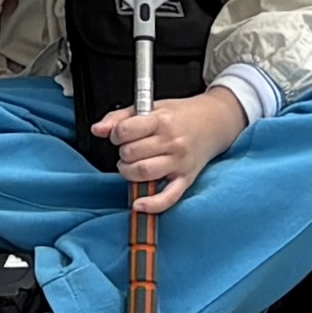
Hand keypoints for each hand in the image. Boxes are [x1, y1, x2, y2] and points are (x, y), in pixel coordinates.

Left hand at [95, 83, 246, 214]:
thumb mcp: (151, 107)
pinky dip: (152, 204)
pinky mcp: (186, 179)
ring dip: (129, 172)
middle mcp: (172, 142)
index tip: (120, 135)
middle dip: (123, 153)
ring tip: (132, 166)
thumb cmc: (181, 116)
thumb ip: (120, 118)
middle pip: (131, 154)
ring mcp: (179, 162)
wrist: (214, 122)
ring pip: (143, 173)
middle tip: (129, 150)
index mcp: (162, 120)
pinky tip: (139, 203)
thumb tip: (97, 129)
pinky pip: (168, 197)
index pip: (126, 131)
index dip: (116, 134)